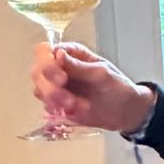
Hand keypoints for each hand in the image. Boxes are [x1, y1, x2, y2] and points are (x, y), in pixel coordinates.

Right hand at [30, 41, 154, 133]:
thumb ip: (79, 66)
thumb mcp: (101, 74)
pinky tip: (77, 111)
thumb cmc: (117, 87)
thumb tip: (58, 54)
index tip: (62, 79)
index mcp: (71, 53)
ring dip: (56, 101)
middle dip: (51, 89)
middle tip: (70, 101)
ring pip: (40, 90)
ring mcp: (56, 85)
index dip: (47, 64)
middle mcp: (59, 67)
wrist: (125, 111)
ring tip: (79, 106)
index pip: (45, 51)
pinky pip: (47, 105)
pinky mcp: (57, 103)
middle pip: (38, 72)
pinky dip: (59, 110)